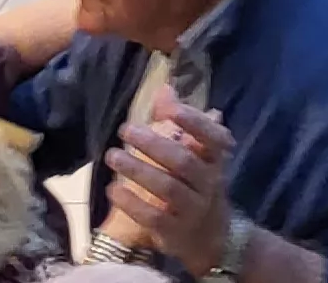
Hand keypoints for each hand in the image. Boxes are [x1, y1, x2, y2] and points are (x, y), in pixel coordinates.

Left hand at [105, 102, 239, 272]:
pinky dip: (132, 203)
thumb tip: (165, 89)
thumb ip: (180, 123)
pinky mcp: (175, 232)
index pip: (212, 138)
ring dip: (138, 170)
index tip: (169, 110)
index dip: (193, 122)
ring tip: (112, 155)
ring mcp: (193, 209)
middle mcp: (208, 184)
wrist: (211, 238)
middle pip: (183, 161)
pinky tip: (113, 189)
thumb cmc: (198, 187)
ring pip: (167, 188)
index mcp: (215, 161)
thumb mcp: (197, 156)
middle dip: (153, 144)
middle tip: (125, 129)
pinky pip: (153, 216)